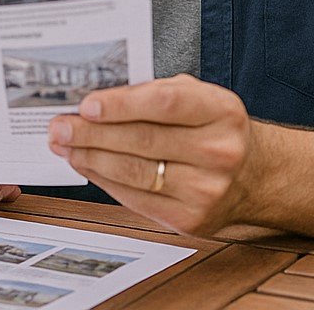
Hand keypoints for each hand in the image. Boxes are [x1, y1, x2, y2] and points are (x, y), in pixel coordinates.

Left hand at [47, 74, 253, 235]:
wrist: (253, 176)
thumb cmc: (213, 128)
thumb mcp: (197, 97)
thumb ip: (153, 93)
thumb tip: (95, 101)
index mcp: (222, 111)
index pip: (165, 103)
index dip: (122, 104)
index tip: (87, 105)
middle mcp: (219, 152)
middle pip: (143, 140)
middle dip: (92, 133)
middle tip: (60, 126)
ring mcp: (206, 190)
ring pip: (134, 172)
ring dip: (90, 158)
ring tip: (65, 146)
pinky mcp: (190, 220)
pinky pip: (135, 198)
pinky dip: (104, 180)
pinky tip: (87, 166)